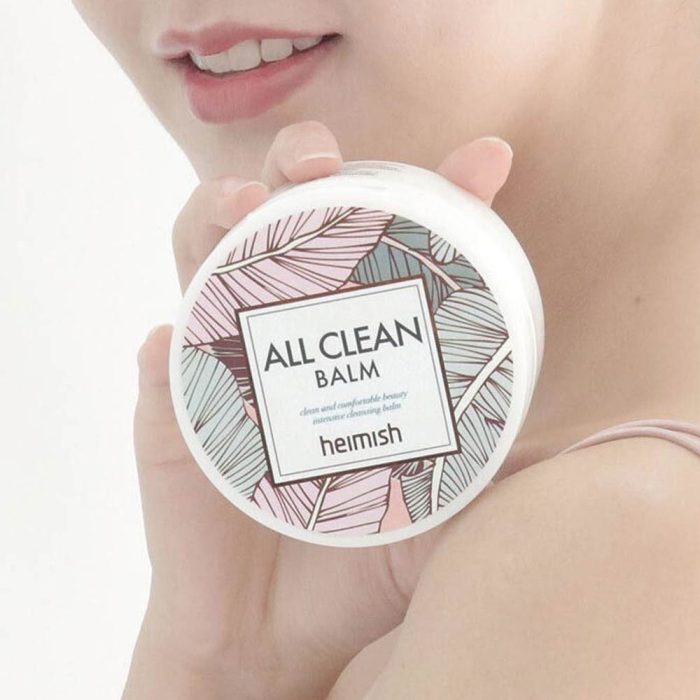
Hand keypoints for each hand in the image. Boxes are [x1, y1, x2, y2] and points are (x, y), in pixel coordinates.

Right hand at [126, 121, 513, 699]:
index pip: (388, 248)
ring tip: (244, 208)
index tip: (486, 164)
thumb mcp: (440, 502)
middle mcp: (287, 337)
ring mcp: (224, 369)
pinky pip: (160, 367)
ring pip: (204, 263)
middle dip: (298, 168)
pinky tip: (176, 340)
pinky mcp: (173, 419)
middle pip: (284, 223)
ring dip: (215, 221)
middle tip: (323, 162)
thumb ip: (486, 465)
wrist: (276, 634)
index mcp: (351, 341)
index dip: (437, 193)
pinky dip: (167, 347)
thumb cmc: (356, 560)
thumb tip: (560, 439)